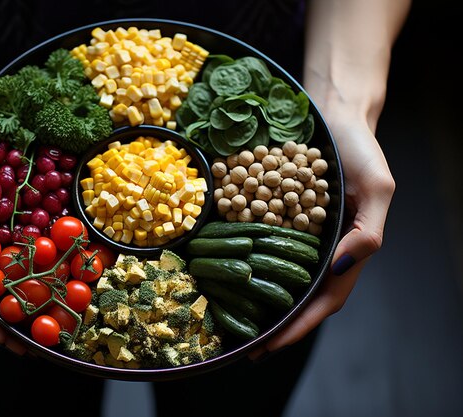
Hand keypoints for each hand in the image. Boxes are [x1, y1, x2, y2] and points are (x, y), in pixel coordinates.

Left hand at [250, 114, 394, 358]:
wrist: (335, 116)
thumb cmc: (362, 149)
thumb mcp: (378, 187)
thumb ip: (370, 230)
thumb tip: (343, 266)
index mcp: (348, 248)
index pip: (326, 298)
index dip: (301, 325)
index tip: (272, 346)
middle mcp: (322, 246)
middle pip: (300, 296)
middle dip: (277, 325)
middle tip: (246, 349)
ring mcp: (300, 232)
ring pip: (282, 276)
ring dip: (262, 302)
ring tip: (234, 323)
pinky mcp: (281, 214)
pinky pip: (265, 245)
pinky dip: (252, 264)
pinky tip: (230, 275)